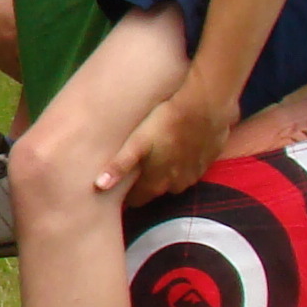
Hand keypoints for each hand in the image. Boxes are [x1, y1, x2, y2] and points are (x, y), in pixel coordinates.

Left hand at [100, 81, 234, 204]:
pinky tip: (179, 145)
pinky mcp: (207, 162)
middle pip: (155, 190)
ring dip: (167, 171)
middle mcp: (176, 186)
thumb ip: (119, 166)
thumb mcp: (136, 143)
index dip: (127, 194)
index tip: (119, 184)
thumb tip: (99, 186)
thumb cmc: (165, 122)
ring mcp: (194, 175)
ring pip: (174, 180)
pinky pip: (191, 169)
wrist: (204, 106)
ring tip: (159, 152)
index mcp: (156, 184)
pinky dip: (184, 161)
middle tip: (138, 164)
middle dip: (146, 182)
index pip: (136, 200)